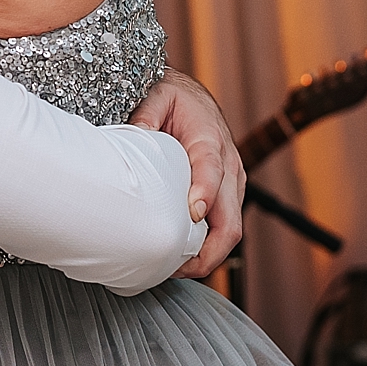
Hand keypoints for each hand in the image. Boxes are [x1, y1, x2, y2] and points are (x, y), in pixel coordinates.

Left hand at [129, 68, 243, 277]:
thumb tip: (133, 136)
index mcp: (209, 140)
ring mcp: (233, 183)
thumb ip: (146, 116)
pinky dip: (208, 248)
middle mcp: (229, 165)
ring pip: (232, 229)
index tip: (191, 215)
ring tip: (174, 269)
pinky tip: (182, 258)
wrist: (194, 98)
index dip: (204, 194)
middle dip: (210, 249)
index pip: (212, 171)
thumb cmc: (174, 100)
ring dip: (208, 255)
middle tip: (177, 267)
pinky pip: (225, 227)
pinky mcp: (229, 194)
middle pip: (231, 218)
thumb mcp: (157, 96)